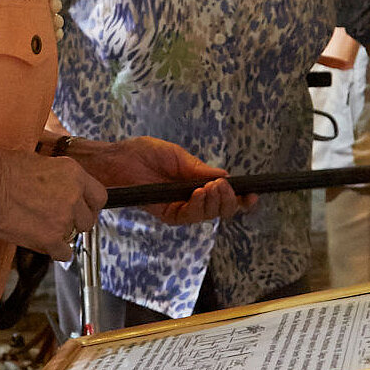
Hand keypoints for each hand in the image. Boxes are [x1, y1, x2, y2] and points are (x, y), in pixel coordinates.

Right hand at [0, 123, 105, 258]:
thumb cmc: (0, 168)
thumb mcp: (37, 161)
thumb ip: (56, 176)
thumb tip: (57, 185)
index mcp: (73, 172)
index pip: (99, 196)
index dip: (90, 206)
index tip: (82, 210)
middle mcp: (74, 194)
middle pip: (89, 219)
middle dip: (76, 223)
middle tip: (59, 222)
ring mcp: (64, 217)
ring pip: (75, 236)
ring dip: (63, 236)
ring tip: (44, 231)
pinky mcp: (51, 237)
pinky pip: (64, 253)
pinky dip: (55, 252)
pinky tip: (43, 244)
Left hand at [77, 136, 245, 225]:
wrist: (116, 160)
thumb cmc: (142, 153)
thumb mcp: (177, 156)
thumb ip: (200, 169)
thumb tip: (226, 176)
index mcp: (195, 184)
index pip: (222, 196)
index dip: (239, 198)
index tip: (253, 194)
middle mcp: (190, 199)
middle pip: (220, 209)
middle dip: (228, 200)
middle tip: (225, 186)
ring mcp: (179, 208)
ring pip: (207, 215)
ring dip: (214, 202)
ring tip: (214, 187)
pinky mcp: (167, 214)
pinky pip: (188, 216)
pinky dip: (198, 206)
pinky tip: (200, 193)